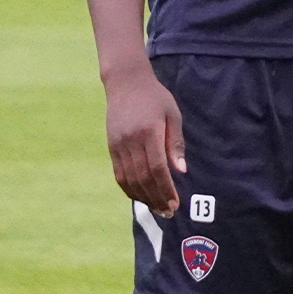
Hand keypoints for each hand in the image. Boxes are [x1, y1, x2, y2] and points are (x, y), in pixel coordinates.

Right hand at [103, 67, 186, 217]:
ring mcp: (118, 144)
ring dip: (143, 197)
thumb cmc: (155, 97)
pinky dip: (129, 189)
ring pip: (129, 179)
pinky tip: (140, 197)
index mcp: (149, 132)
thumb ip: (175, 143)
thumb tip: (181, 171)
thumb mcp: (172, 114)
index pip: (157, 168)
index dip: (166, 188)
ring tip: (156, 208)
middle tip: (168, 211)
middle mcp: (131, 140)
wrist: (126, 82)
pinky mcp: (111, 146)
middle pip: (143, 178)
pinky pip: (119, 174)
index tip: (175, 202)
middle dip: (156, 198)